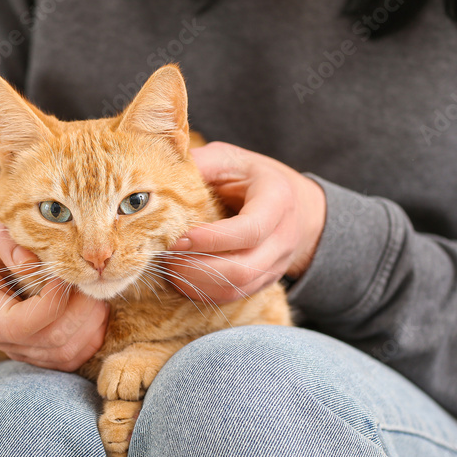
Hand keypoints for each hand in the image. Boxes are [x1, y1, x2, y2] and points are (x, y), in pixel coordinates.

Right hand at [0, 200, 108, 370]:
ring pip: (64, 353)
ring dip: (91, 324)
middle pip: (48, 339)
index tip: (66, 275)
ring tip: (96, 293)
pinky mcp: (33, 349)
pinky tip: (96, 310)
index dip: (51, 303)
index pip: (17, 323)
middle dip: (80, 311)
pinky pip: (69, 358)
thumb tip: (28, 263)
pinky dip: (91, 337)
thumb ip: (6, 241)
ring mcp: (13, 344)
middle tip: (90, 281)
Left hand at [165, 142, 325, 303]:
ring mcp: (276, 264)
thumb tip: (158, 172)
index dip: (212, 239)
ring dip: (197, 282)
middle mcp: (283, 238)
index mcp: (277, 201)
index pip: (250, 230)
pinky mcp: (264, 281)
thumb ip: (201, 163)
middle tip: (164, 257)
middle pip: (243, 268)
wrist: (298, 206)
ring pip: (237, 287)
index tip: (177, 239)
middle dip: (198, 267)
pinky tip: (180, 279)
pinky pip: (233, 296)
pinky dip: (203, 292)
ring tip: (168, 268)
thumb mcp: (231, 160)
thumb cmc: (255, 178)